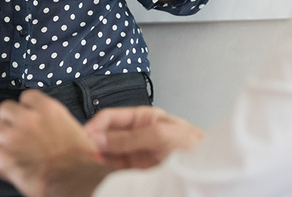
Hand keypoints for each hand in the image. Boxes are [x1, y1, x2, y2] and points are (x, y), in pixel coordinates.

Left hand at [0, 90, 110, 196]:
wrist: (76, 181)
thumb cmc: (81, 162)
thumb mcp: (74, 130)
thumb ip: (55, 123)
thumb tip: (49, 128)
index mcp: (48, 109)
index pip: (26, 97)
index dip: (26, 109)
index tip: (29, 118)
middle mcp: (29, 118)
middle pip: (5, 109)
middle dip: (9, 122)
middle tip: (17, 135)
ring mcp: (14, 137)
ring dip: (0, 139)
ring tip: (10, 151)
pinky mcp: (5, 158)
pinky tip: (6, 167)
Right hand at [84, 106, 203, 168]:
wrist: (211, 170)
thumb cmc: (195, 147)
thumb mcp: (162, 136)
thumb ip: (131, 137)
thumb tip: (102, 137)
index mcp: (143, 118)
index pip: (110, 118)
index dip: (94, 125)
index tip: (82, 136)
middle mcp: (136, 135)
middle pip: (106, 136)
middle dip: (92, 143)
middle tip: (81, 153)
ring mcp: (136, 154)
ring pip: (107, 154)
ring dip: (96, 158)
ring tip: (86, 164)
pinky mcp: (137, 172)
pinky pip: (115, 170)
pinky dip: (104, 171)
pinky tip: (98, 173)